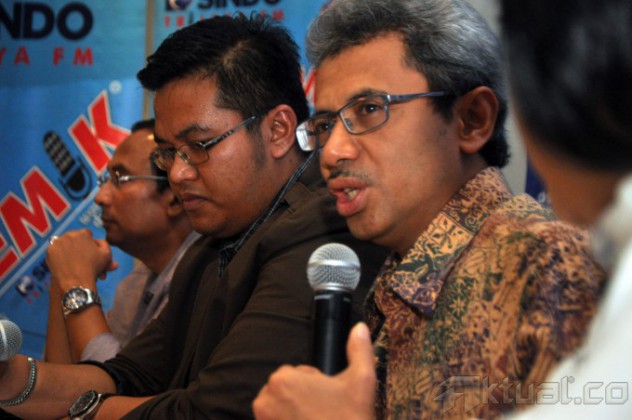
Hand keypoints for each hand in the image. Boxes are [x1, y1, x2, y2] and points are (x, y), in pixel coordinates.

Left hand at [46, 229, 116, 291]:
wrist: (76, 281)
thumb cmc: (93, 267)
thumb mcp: (107, 254)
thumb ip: (104, 243)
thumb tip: (98, 241)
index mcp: (82, 234)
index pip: (87, 233)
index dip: (90, 243)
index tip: (91, 251)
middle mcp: (68, 235)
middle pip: (75, 239)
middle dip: (80, 246)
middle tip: (83, 258)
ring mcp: (57, 243)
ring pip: (65, 244)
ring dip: (70, 250)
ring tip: (76, 262)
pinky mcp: (49, 252)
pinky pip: (56, 251)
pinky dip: (61, 256)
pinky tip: (66, 263)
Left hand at [253, 323, 375, 419]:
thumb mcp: (362, 382)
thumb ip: (359, 349)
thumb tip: (359, 327)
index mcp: (284, 378)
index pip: (299, 373)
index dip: (317, 387)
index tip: (329, 402)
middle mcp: (265, 399)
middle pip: (287, 392)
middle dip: (304, 401)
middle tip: (325, 415)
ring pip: (281, 410)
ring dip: (295, 416)